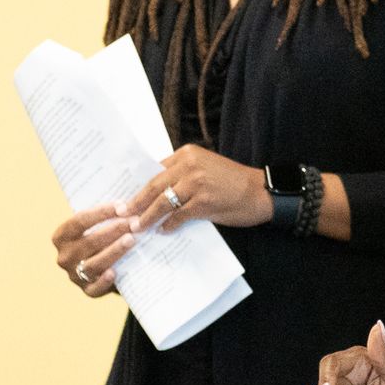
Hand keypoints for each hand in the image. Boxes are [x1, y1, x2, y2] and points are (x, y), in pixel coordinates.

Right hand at [50, 202, 136, 296]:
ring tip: (132, 239)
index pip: (79, 221)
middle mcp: (64, 257)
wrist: (109, 271)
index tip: (123, 206)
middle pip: (89, 241)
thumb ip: (106, 218)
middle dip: (113, 230)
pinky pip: (94, 288)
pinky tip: (115, 273)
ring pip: (93, 263)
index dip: (101, 212)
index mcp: (62, 237)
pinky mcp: (87, 291)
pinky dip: (103, 282)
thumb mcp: (99, 228)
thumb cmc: (104, 241)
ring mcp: (74, 275)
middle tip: (134, 223)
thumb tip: (128, 201)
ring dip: (113, 251)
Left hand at [127, 144, 270, 232]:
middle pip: (154, 185)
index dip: (139, 184)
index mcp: (188, 154)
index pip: (155, 169)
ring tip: (137, 227)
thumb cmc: (234, 182)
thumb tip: (156, 193)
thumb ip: (182, 175)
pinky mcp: (204, 201)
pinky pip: (178, 215)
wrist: (262, 192)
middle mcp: (190, 165)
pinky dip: (169, 224)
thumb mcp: (206, 169)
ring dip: (147, 216)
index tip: (126, 196)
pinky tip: (163, 230)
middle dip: (136, 202)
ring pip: (163, 201)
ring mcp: (197, 183)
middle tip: (122, 214)